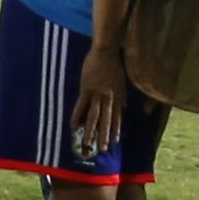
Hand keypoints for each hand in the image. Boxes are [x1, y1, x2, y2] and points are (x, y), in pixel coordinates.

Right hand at [69, 40, 126, 159]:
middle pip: (107, 120)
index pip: (118, 116)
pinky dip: (77, 117)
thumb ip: (122, 95)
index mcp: (118, 95)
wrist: (106, 50)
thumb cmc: (116, 63)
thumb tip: (124, 106)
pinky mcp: (86, 89)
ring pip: (94, 116)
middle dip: (104, 135)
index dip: (116, 129)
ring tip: (87, 142)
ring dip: (91, 131)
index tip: (115, 141)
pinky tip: (73, 126)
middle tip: (102, 149)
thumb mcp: (123, 81)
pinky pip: (81, 106)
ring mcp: (97, 94)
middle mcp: (109, 98)